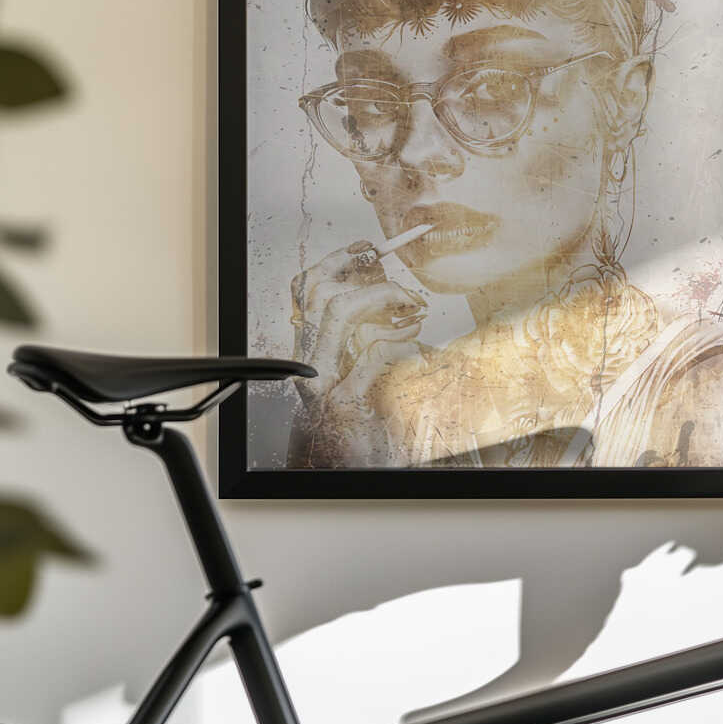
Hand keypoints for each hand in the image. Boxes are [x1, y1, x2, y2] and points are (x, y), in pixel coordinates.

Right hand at [287, 241, 427, 466]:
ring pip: (338, 313)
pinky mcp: (343, 404)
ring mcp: (322, 384)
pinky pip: (370, 352)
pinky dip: (397, 337)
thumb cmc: (360, 430)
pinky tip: (414, 333)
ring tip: (413, 306)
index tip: (365, 249)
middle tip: (403, 287)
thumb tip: (392, 299)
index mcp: (309, 353)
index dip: (335, 261)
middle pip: (320, 293)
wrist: (351, 475)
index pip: (307, 290)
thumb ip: (365, 340)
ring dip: (382, 299)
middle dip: (366, 278)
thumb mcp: (361, 377)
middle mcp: (308, 365)